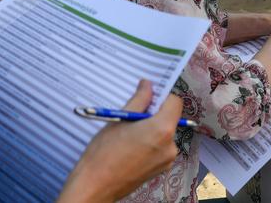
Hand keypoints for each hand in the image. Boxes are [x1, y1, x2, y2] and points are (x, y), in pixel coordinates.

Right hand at [57, 80, 181, 202]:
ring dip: (151, 128)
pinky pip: (161, 147)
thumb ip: (139, 100)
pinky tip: (131, 146)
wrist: (96, 185)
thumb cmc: (104, 153)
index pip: (174, 102)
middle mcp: (170, 146)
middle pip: (169, 118)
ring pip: (164, 132)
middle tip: (132, 115)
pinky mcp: (162, 169)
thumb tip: (148, 85)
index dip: (161, 96)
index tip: (147, 97)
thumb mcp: (120, 119)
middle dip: (154, 113)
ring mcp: (167, 160)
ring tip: (128, 134)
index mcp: (162, 130)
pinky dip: (150, 142)